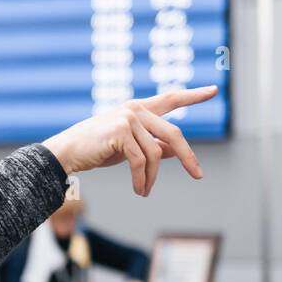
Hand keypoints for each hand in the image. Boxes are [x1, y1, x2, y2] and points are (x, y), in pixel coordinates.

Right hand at [43, 87, 216, 196]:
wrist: (67, 152)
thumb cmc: (97, 150)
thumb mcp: (130, 147)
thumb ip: (153, 146)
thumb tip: (177, 152)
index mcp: (139, 109)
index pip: (171, 99)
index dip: (193, 96)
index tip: (214, 90)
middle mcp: (136, 109)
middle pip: (173, 134)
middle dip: (188, 157)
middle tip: (199, 175)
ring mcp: (128, 117)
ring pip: (155, 154)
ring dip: (152, 178)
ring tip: (145, 191)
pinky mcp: (121, 131)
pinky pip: (141, 161)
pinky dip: (141, 179)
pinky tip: (139, 190)